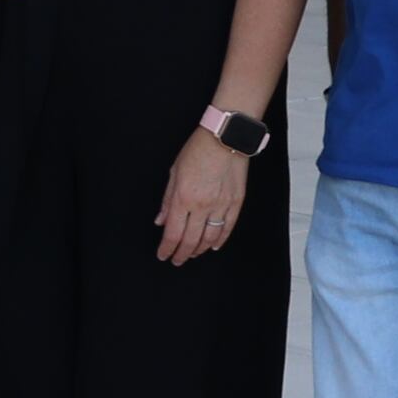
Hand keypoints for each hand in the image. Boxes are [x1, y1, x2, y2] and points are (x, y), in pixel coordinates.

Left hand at [155, 130, 246, 264]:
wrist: (225, 138)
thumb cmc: (197, 150)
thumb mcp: (174, 173)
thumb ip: (167, 201)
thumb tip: (161, 221)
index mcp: (183, 198)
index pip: (173, 233)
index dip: (167, 248)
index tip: (163, 254)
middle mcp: (202, 205)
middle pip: (190, 240)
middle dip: (181, 254)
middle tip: (176, 260)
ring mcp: (221, 205)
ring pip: (210, 238)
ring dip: (199, 249)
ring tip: (192, 254)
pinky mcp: (236, 202)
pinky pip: (228, 227)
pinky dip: (220, 240)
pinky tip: (213, 246)